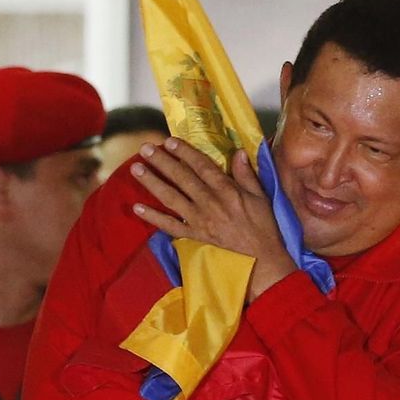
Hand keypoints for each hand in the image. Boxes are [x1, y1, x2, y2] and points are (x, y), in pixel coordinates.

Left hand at [130, 138, 295, 299]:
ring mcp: (199, 220)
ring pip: (171, 198)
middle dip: (162, 161)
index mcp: (227, 191)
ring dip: (152, 182)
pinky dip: (153, 217)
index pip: (201, 166)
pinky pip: (170, 226)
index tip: (169, 141)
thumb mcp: (261, 196)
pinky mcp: (194, 236)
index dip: (184, 152)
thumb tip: (239, 152)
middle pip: (181, 178)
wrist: (262, 258)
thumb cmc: (263, 225)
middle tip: (144, 148)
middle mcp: (209, 203)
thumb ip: (246, 174)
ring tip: (136, 169)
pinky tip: (137, 207)